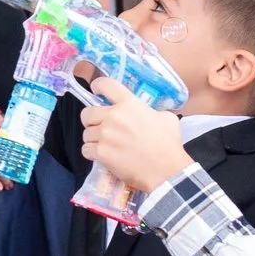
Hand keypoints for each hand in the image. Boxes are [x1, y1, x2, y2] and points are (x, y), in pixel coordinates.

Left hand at [78, 76, 194, 195]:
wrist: (167, 171)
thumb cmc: (168, 144)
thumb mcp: (166, 118)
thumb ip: (151, 110)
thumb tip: (146, 112)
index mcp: (129, 104)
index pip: (105, 84)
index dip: (97, 86)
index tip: (96, 90)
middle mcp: (113, 116)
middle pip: (87, 113)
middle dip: (91, 120)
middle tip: (101, 127)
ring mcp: (105, 134)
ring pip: (86, 133)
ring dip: (94, 139)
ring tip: (107, 145)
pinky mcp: (100, 152)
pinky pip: (86, 149)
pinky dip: (92, 153)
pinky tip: (103, 156)